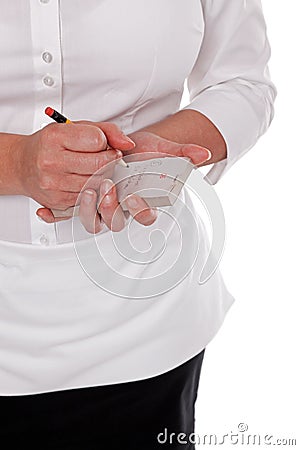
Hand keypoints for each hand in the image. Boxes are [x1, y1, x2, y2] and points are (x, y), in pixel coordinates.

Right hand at [16, 122, 134, 221]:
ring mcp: (53, 184)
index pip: (97, 140)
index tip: (103, 145)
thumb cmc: (49, 145)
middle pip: (99, 165)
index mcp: (55, 138)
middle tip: (107, 158)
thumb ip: (106, 130)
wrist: (22, 165)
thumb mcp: (74, 128)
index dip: (105, 143)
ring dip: (103, 177)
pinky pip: (88, 197)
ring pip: (96, 183)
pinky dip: (93, 190)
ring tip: (96, 169)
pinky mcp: (57, 201)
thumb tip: (128, 144)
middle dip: (109, 161)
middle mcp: (51, 161)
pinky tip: (86, 180)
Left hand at [77, 129, 210, 233]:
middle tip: (108, 190)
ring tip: (91, 191)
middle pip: (118, 222)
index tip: (134, 197)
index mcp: (145, 201)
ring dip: (94, 210)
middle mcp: (125, 207)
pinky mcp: (91, 199)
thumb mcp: (165, 149)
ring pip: (99, 221)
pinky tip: (73, 198)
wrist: (127, 145)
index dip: (141, 211)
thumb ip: (183, 153)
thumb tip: (202, 154)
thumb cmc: (146, 152)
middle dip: (112, 210)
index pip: (146, 216)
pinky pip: (83, 213)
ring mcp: (107, 205)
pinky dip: (76, 208)